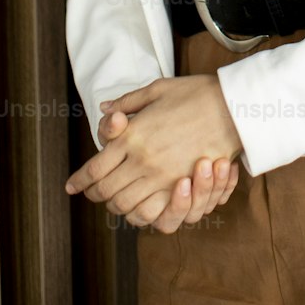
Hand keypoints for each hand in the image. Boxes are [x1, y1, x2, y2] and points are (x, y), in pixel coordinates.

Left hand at [65, 76, 243, 222]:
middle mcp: (142, 160)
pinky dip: (140, 215)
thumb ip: (127, 102)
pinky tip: (137, 208)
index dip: (80, 180)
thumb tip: (103, 110)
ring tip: (114, 201)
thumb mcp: (157, 89)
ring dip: (116, 207)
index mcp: (132, 135)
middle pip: (106, 192)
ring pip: (126, 207)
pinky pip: (152, 214)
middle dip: (94, 195)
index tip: (71, 186)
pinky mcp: (181, 187)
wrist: (232, 106)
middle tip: (91, 192)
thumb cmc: (194, 93)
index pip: (95, 168)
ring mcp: (162, 177)